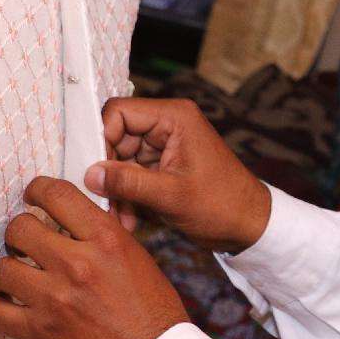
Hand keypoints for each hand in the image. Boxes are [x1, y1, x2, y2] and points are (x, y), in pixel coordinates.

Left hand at [0, 177, 193, 338]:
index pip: (56, 194)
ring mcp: (54, 299)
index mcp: (106, 240)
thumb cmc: (154, 316)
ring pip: (2, 268)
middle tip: (26, 245)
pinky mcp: (39, 332)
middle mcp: (76, 264)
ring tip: (19, 278)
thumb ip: (103, 237)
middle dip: (20, 234)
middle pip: (19, 228)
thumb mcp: (138, 259)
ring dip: (8, 272)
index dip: (37, 191)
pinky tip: (10, 308)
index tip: (32, 197)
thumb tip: (74, 222)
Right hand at [88, 97, 271, 253]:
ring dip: (116, 189)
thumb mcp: (171, 196)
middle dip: (107, 172)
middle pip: (116, 137)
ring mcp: (164, 146)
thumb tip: (90, 175)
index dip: (101, 139)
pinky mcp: (162, 165)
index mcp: (174, 117)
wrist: (249, 226)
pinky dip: (127, 196)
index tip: (93, 172)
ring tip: (118, 218)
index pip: (118, 112)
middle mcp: (167, 125)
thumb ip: (128, 183)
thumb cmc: (222, 205)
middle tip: (102, 202)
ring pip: (120, 160)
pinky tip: (129, 220)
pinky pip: (132, 174)